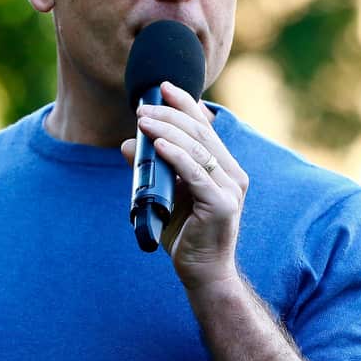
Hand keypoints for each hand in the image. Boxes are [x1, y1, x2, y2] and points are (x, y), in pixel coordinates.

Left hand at [121, 81, 248, 289]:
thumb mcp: (164, 195)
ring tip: (142, 120)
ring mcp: (230, 189)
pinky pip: (194, 173)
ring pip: (197, 148)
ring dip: (167, 130)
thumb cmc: (185, 235)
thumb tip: (127, 145)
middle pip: (201, 132)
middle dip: (170, 114)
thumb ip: (151, 170)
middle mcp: (232, 174)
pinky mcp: (221, 204)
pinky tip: (158, 145)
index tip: (163, 87)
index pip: (205, 127)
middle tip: (142, 106)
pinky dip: (175, 155)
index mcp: (223, 168)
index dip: (185, 104)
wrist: (202, 274)